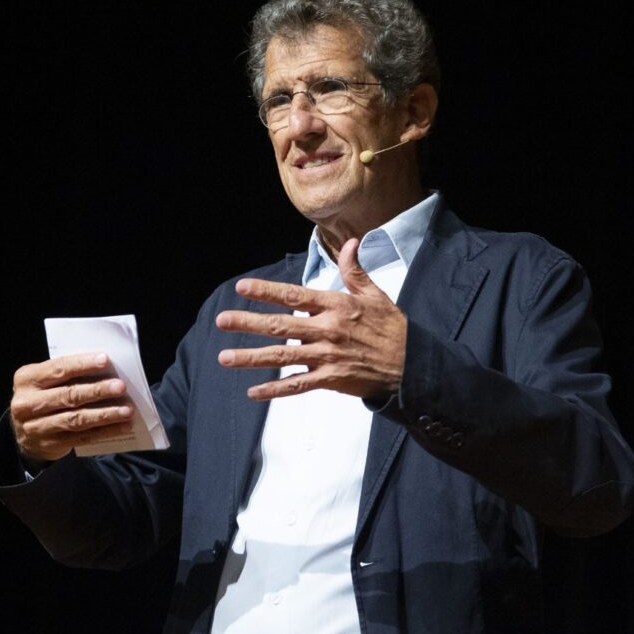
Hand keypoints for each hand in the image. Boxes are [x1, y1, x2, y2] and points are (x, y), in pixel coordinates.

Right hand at [9, 352, 133, 462]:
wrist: (24, 432)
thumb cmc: (44, 396)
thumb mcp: (46, 381)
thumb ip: (67, 373)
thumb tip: (106, 368)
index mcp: (27, 379)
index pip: (58, 369)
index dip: (82, 364)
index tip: (105, 360)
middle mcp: (27, 403)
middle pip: (68, 395)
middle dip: (97, 391)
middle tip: (121, 387)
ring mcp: (37, 427)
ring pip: (76, 419)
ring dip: (105, 414)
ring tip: (127, 410)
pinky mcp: (50, 444)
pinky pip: (82, 438)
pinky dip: (105, 431)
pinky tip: (122, 427)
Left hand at [215, 238, 406, 400]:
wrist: (411, 365)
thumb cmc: (391, 328)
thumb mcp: (375, 294)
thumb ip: (356, 270)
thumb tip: (351, 242)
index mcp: (335, 306)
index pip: (294, 295)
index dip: (266, 291)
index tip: (242, 287)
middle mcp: (327, 330)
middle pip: (280, 325)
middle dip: (248, 323)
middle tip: (222, 321)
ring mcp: (327, 356)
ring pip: (282, 356)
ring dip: (252, 357)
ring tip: (225, 357)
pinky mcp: (330, 378)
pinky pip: (297, 385)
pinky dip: (275, 389)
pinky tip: (253, 391)